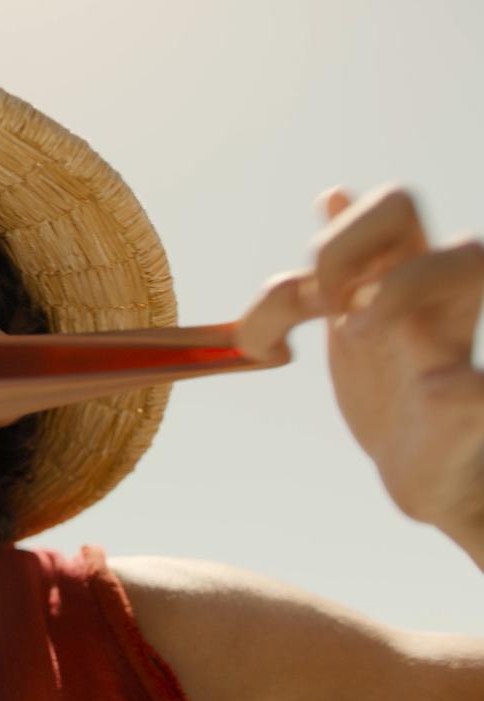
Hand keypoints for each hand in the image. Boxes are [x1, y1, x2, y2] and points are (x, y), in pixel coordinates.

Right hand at [235, 185, 483, 546]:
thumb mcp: (459, 453)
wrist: (428, 469)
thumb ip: (466, 415)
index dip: (403, 279)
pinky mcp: (343, 318)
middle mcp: (422, 292)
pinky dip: (280, 293)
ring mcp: (378, 297)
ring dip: (286, 290)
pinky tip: (263, 332)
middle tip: (322, 306)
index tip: (364, 335)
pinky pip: (312, 277)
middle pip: (395, 206)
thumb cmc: (454, 467)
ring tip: (263, 345)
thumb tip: (462, 382)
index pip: (457, 250)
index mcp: (458, 318)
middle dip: (342, 245)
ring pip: (338, 239)